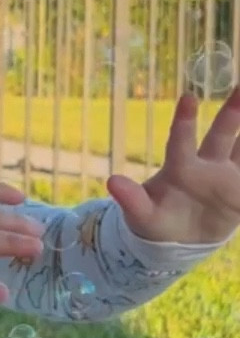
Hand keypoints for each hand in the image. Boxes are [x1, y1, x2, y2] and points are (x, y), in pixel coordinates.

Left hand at [107, 85, 239, 245]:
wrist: (179, 240)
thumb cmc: (157, 223)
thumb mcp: (143, 215)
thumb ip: (131, 199)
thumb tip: (111, 181)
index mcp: (181, 168)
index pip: (182, 141)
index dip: (184, 121)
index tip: (188, 98)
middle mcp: (207, 165)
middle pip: (222, 133)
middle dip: (233, 111)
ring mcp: (227, 176)